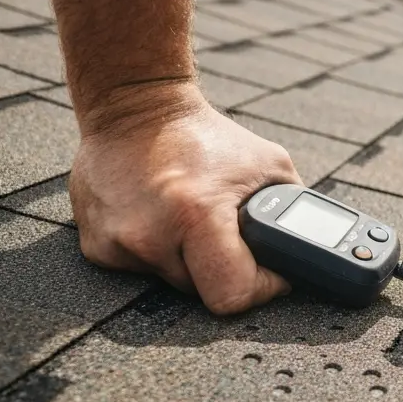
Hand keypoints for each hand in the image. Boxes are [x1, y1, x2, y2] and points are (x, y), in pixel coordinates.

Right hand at [69, 83, 302, 314]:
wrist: (134, 106)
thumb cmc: (205, 135)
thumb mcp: (269, 164)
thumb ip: (291, 211)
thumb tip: (306, 250)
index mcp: (197, 215)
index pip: (233, 296)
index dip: (260, 288)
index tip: (267, 271)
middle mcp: (150, 235)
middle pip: (203, 293)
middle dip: (224, 270)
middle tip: (227, 235)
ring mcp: (117, 244)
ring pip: (173, 282)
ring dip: (189, 261)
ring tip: (190, 220)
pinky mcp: (96, 247)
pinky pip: (141, 270)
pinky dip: (157, 252)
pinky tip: (160, 218)